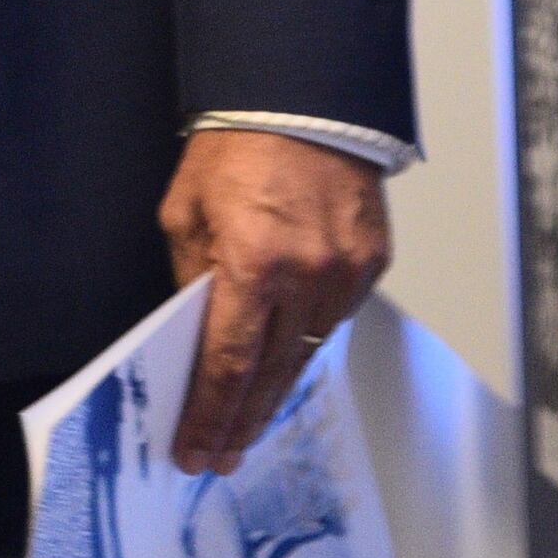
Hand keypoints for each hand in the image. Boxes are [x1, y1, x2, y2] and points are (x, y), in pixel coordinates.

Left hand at [157, 128, 393, 472]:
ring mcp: (345, 275)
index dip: (209, 414)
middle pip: (270, 374)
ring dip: (274, 394)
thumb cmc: (236, 148)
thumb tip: (194, 331)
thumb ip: (192, 277)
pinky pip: (334, 322)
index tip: (194, 448)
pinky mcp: (371, 266)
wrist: (303, 100)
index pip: (228, 363)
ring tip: (246, 426)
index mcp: (253, 264)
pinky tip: (284, 369)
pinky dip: (306, 347)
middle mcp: (306, 278)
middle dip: (240, 422)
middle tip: (220, 457)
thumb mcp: (186, 212)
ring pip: (307, 356)